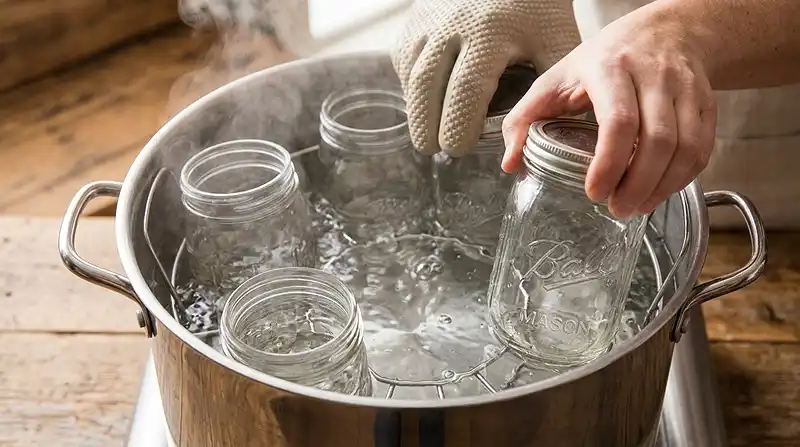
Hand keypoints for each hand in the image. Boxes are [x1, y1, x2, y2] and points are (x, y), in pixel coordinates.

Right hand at [391, 0, 581, 155]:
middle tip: (433, 148)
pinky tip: (428, 100)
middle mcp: (454, 26)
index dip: (458, 125)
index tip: (459, 147)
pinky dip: (413, 86)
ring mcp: (429, 22)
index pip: (466, 90)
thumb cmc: (534, 8)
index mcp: (492, 35)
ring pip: (411, 76)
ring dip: (417, 108)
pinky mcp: (414, 22)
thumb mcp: (554, 41)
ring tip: (428, 132)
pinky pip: (405, 62)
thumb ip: (551, 86)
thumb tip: (538, 131)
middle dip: (426, 125)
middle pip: (427, 87)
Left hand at [501, 2, 716, 217]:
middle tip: (617, 209)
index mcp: (610, 69)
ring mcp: (685, 88)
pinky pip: (703, 148)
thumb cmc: (604, 60)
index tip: (594, 192)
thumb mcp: (556, 78)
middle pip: (658, 140)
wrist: (666, 31)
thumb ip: (525, 118)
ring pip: (686, 147)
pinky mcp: (706, 102)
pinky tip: (660, 191)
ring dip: (663, 187)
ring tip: (637, 206)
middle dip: (638, 184)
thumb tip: (511, 163)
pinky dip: (684, 177)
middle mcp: (654, 75)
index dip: (609, 162)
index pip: (618, 121)